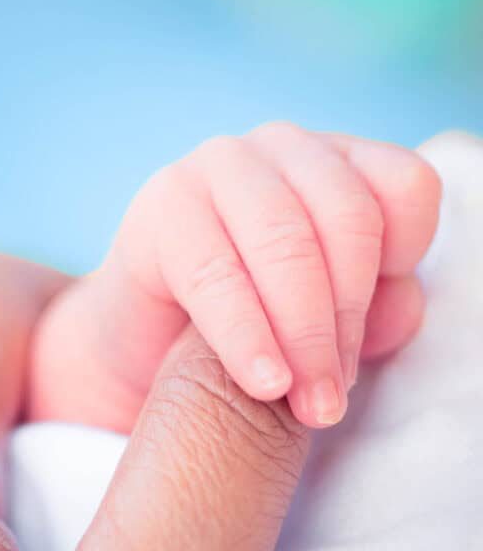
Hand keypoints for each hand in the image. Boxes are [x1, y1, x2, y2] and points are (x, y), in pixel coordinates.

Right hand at [31, 122, 440, 429]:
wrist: (146, 341)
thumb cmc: (251, 322)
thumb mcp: (329, 317)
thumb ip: (377, 307)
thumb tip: (398, 307)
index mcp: (336, 160)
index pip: (404, 187)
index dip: (402, 264)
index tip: (374, 334)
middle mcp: (280, 146)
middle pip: (348, 220)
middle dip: (346, 321)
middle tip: (334, 399)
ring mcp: (216, 166)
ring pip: (287, 243)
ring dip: (303, 335)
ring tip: (307, 404)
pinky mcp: (162, 205)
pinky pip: (216, 273)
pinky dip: (246, 335)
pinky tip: (262, 382)